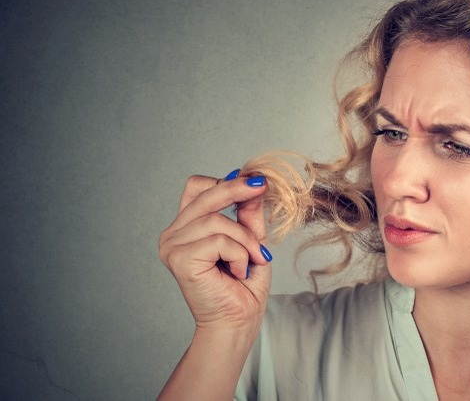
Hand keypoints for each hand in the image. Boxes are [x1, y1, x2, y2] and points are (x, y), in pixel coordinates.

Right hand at [159, 170, 272, 330]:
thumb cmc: (242, 287)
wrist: (236, 322)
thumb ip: (248, 215)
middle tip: (262, 188)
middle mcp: (173, 234)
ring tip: (253, 259)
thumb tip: (254, 182)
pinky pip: (219, 241)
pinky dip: (239, 254)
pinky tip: (238, 272)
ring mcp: (172, 246)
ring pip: (216, 220)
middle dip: (238, 190)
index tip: (254, 183)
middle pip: (205, 195)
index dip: (225, 181)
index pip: (197, 187)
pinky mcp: (180, 259)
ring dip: (245, 240)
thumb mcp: (251, 241)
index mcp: (186, 227)